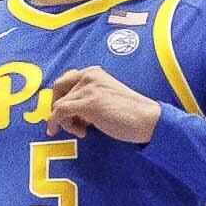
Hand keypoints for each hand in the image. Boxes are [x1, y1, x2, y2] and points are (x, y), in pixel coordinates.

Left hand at [41, 67, 164, 148]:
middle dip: (58, 107)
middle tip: (67, 122)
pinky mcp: (88, 103)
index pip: (66, 80)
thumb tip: (69, 111)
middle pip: (58, 88)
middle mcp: (89, 75)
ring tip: (83, 130)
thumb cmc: (130, 113)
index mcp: (94, 72)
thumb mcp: (106, 97)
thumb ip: (89, 97)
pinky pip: (60, 112)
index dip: (62, 97)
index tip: (64, 113)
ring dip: (67, 121)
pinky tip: (77, 132)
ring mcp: (88, 88)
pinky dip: (58, 124)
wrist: (147, 119)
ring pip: (59, 104)